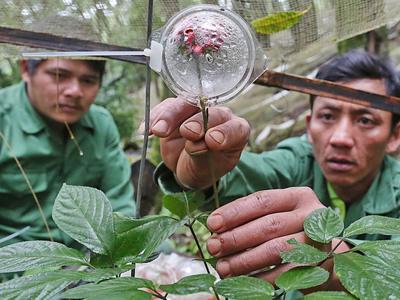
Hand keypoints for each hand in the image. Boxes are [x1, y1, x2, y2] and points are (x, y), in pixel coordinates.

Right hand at [144, 97, 249, 188]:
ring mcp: (196, 111)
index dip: (225, 132)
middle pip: (208, 112)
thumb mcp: (206, 169)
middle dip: (197, 122)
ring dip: (170, 116)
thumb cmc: (204, 168)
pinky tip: (145, 130)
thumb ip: (203, 156)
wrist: (189, 167)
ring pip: (184, 105)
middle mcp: (219, 116)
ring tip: (158, 130)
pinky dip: (154, 118)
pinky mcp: (177, 111)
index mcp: (236, 131)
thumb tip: (194, 144)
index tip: (213, 141)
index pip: (235, 128)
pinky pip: (165, 108)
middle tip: (188, 132)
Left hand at [206, 187, 347, 288]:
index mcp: (298, 196)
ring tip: (223, 267)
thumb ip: (249, 218)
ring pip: (275, 249)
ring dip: (244, 261)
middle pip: (268, 225)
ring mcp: (319, 241)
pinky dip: (260, 279)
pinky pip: (285, 273)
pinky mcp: (320, 265)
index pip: (261, 200)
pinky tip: (242, 282)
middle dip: (235, 238)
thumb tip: (215, 228)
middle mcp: (312, 215)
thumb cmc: (290, 231)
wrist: (327, 256)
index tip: (212, 223)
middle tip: (213, 247)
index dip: (234, 212)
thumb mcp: (274, 216)